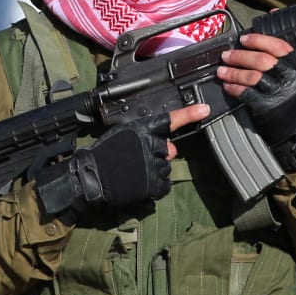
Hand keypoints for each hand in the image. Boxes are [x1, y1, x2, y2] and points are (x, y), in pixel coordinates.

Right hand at [33, 106, 207, 220]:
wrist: (91, 178)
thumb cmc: (104, 154)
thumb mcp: (123, 134)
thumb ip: (146, 135)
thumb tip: (167, 145)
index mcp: (143, 128)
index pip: (170, 119)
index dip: (189, 114)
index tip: (204, 109)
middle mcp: (152, 144)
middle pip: (169, 148)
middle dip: (158, 153)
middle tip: (137, 159)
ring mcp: (155, 164)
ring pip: (165, 166)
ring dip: (154, 169)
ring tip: (134, 172)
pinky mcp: (155, 183)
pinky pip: (163, 183)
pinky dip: (154, 184)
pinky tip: (138, 182)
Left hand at [219, 32, 295, 145]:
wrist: (294, 128)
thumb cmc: (288, 97)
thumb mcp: (292, 75)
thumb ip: (278, 60)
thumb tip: (249, 45)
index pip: (278, 46)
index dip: (258, 40)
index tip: (243, 40)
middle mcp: (291, 78)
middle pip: (262, 60)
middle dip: (240, 56)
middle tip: (226, 56)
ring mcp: (279, 93)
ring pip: (252, 76)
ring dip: (233, 72)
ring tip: (221, 71)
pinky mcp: (267, 107)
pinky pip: (246, 93)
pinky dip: (233, 88)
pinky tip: (227, 85)